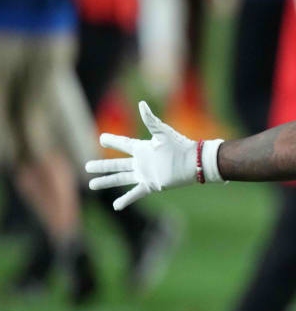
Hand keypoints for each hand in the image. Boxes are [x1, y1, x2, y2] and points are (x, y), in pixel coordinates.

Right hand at [86, 101, 218, 210]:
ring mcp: (145, 174)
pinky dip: (125, 200)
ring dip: (106, 181)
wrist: (193, 162)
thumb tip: (141, 103)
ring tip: (91, 184)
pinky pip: (135, 194)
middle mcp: (142, 161)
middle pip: (116, 164)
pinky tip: (115, 207)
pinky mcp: (151, 185)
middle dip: (102, 165)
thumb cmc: (180, 145)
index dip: (112, 141)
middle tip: (87, 166)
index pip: (123, 144)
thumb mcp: (162, 132)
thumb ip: (150, 119)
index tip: (101, 138)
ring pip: (120, 178)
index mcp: (143, 148)